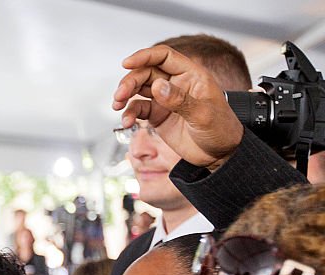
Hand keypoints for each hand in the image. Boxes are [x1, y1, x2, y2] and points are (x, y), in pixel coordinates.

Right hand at [112, 44, 243, 170]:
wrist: (220, 154)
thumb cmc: (221, 129)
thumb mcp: (204, 114)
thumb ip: (180, 100)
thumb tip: (157, 86)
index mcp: (191, 75)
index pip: (165, 57)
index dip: (145, 56)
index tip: (127, 63)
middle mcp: (176, 84)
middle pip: (146, 73)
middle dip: (130, 81)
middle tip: (120, 95)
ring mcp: (165, 100)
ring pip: (139, 89)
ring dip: (125, 95)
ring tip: (117, 106)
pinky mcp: (157, 115)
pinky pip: (138, 109)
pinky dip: (129, 114)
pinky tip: (126, 122)